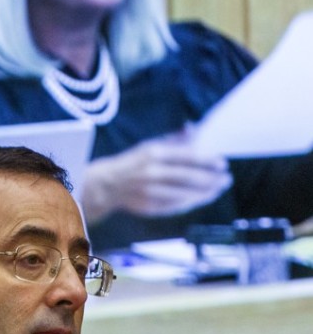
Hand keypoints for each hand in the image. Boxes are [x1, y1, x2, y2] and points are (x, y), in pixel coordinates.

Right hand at [81, 132, 232, 221]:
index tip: (222, 164)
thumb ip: (174, 140)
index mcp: (154, 153)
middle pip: (189, 177)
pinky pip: (177, 205)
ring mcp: (151, 190)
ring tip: (218, 190)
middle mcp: (152, 172)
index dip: (208, 161)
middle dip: (211, 179)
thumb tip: (193, 127)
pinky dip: (191, 202)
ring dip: (205, 193)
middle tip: (225, 179)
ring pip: (185, 193)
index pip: (188, 157)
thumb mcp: (150, 145)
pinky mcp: (150, 205)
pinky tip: (201, 198)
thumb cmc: (133, 162)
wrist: (108, 184)